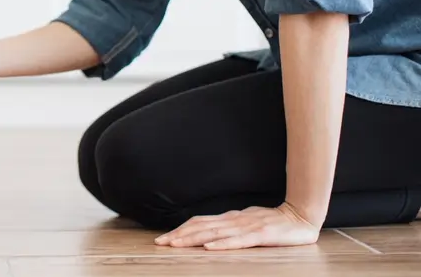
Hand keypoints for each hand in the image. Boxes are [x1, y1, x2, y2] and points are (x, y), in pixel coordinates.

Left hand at [154, 202, 320, 249]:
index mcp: (229, 218)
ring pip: (214, 233)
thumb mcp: (246, 223)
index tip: (164, 238)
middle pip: (201, 227)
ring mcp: (246, 226)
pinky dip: (222, 244)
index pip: (199, 223)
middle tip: (161, 243)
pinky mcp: (261, 235)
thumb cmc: (272, 221)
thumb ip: (229, 227)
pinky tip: (209, 248)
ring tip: (176, 245)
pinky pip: (238, 241)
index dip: (180, 230)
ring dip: (193, 240)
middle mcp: (234, 220)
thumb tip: (207, 233)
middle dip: (179, 236)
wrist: (301, 215)